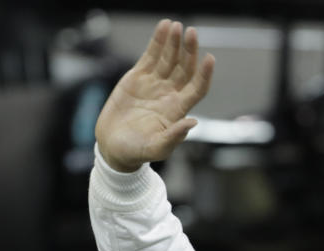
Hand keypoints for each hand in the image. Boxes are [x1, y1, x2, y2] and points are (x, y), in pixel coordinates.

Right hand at [95, 19, 214, 172]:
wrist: (114, 146)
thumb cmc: (138, 151)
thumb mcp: (157, 148)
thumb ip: (174, 137)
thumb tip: (193, 123)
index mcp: (178, 110)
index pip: (197, 88)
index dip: (204, 74)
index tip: (210, 58)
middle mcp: (170, 94)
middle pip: (185, 68)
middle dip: (189, 50)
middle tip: (192, 32)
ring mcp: (155, 84)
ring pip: (169, 58)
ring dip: (174, 42)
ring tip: (177, 26)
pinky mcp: (138, 77)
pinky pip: (151, 55)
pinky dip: (158, 41)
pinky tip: (164, 27)